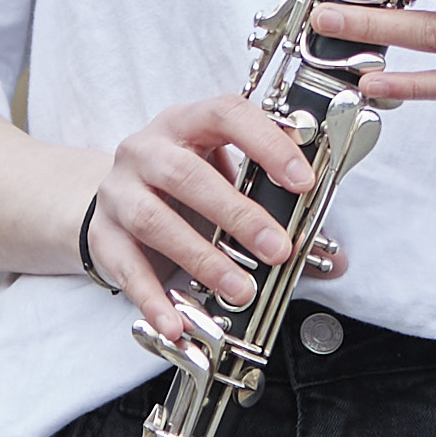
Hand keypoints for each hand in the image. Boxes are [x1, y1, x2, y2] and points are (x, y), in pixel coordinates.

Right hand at [82, 94, 325, 346]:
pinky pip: (126, 268)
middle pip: (186, 175)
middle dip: (237, 215)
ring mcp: (118, 191)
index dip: (266, 142)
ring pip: (156, 221)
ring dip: (202, 260)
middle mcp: (146, 149)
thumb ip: (275, 210)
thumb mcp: (225, 177)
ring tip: (240, 289)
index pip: (225, 114)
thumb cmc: (183, 185)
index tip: (302, 181)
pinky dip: (152, 298)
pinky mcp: (102, 235)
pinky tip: (176, 322)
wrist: (112, 198)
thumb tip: (333, 261)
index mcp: (185, 122)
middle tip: (278, 250)